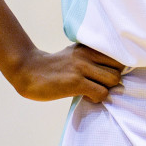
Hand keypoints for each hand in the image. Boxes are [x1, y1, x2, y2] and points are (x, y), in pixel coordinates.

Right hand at [7, 44, 124, 102]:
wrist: (28, 70)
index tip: (107, 76)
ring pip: (113, 80)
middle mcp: (87, 55)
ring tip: (93, 91)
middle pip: (118, 69)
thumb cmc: (53, 67)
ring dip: (106, 90)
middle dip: (112, 81)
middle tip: (99, 86)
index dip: (116, 69)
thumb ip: (91, 59)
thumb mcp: (74, 55)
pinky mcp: (75, 82)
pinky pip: (101, 93)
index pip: (118, 56)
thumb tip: (112, 71)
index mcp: (88, 47)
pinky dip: (97, 98)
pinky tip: (86, 96)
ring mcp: (82, 68)